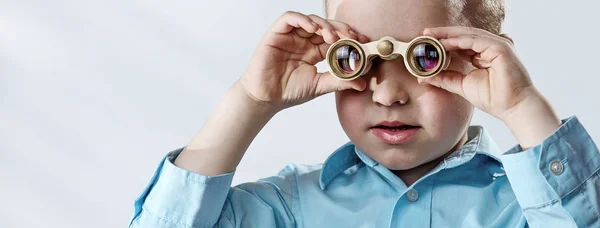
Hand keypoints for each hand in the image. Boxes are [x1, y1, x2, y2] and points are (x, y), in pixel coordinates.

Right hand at [239, 11, 367, 112]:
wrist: (266, 98)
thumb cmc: (289, 91)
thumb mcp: (319, 85)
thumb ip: (339, 81)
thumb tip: (362, 84)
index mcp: (314, 52)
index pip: (335, 38)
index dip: (349, 37)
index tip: (363, 41)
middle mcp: (304, 41)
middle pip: (326, 26)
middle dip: (340, 29)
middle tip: (351, 37)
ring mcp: (291, 36)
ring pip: (311, 20)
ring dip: (324, 25)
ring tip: (332, 37)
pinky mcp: (277, 33)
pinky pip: (290, 18)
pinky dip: (303, 19)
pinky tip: (313, 28)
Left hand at [418, 26, 534, 120]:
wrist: (512, 108)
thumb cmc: (494, 98)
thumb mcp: (461, 85)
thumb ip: (444, 78)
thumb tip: (423, 77)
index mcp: (482, 55)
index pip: (460, 43)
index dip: (443, 41)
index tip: (426, 41)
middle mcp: (490, 47)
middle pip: (463, 35)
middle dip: (443, 34)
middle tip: (425, 33)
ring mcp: (496, 45)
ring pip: (468, 35)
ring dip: (448, 34)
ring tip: (431, 35)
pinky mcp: (500, 47)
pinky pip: (476, 40)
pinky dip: (459, 41)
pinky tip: (445, 43)